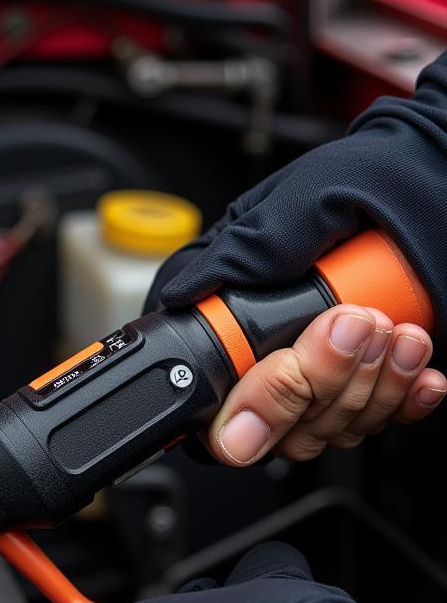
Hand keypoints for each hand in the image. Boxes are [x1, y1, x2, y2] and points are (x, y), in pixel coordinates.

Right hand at [150, 52, 446, 462]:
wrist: (445, 173)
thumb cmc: (377, 177)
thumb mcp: (298, 205)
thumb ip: (239, 253)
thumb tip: (181, 295)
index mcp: (231, 314)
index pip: (213, 402)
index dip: (251, 397)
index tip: (290, 358)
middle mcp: (268, 353)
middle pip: (276, 426)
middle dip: (326, 382)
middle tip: (358, 324)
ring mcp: (319, 372)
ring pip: (327, 430)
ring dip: (372, 385)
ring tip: (395, 330)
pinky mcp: (366, 382)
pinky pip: (377, 422)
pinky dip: (401, 398)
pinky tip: (412, 361)